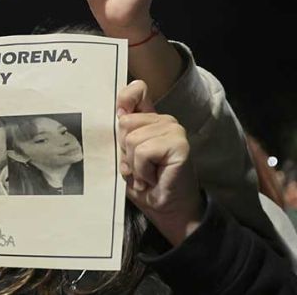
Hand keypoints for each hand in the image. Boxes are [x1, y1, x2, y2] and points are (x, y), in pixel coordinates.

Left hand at [117, 80, 202, 245]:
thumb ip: (121, 132)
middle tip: (137, 167)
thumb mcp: (124, 154)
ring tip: (146, 174)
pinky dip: (142, 169)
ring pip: (131, 139)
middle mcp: (163, 120)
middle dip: (124, 151)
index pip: (136, 90)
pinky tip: (153, 178)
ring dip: (133, 164)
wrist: (165, 207)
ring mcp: (173, 129)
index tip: (119, 110)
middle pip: (124, 122)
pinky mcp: (179, 143)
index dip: (125, 97)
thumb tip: (118, 110)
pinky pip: (143, 151)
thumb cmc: (144, 182)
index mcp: (148, 119)